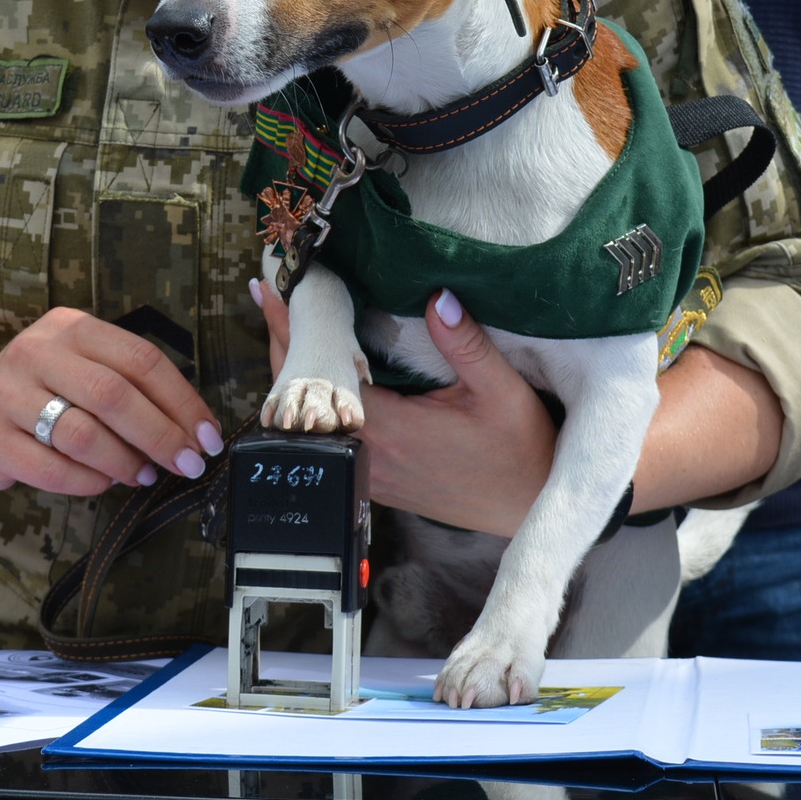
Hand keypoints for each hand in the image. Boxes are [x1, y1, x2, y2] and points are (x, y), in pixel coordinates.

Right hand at [0, 306, 225, 496]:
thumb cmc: (46, 386)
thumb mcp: (83, 363)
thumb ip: (130, 385)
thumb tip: (191, 430)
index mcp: (72, 326)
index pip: (140, 359)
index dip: (181, 401)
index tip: (207, 435)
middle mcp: (37, 353)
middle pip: (113, 395)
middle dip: (160, 435)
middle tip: (187, 464)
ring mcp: (8, 396)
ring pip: (82, 435)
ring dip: (126, 462)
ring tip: (144, 475)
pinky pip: (53, 470)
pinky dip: (90, 483)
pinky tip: (105, 483)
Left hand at [254, 280, 555, 535]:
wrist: (529, 505)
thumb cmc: (521, 450)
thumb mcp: (502, 391)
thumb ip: (466, 344)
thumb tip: (438, 297)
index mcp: (391, 430)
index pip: (323, 375)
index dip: (295, 333)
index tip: (272, 293)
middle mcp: (370, 455)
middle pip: (305, 399)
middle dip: (287, 345)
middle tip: (272, 296)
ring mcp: (370, 472)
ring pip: (314, 422)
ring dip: (299, 375)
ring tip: (288, 327)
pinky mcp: (378, 481)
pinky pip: (333, 438)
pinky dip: (318, 403)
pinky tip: (321, 375)